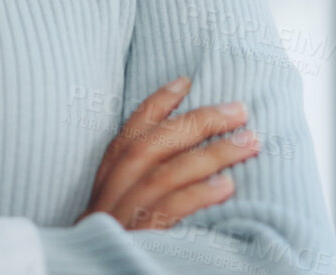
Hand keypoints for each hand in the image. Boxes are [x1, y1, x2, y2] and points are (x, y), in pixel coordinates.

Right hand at [79, 76, 259, 229]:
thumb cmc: (111, 241)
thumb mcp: (113, 205)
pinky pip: (171, 209)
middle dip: (200, 121)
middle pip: (157, 143)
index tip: (186, 80)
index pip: (132, 130)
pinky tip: (227, 186)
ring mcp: (125, 213)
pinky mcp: (140, 236)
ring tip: (249, 143)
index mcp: (107, 177)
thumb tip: (182, 153)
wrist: (86, 272)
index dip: (158, 102)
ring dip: (213, 153)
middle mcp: (113, 189)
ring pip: (171, 172)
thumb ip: (136, 180)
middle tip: (239, 110)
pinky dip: (199, 194)